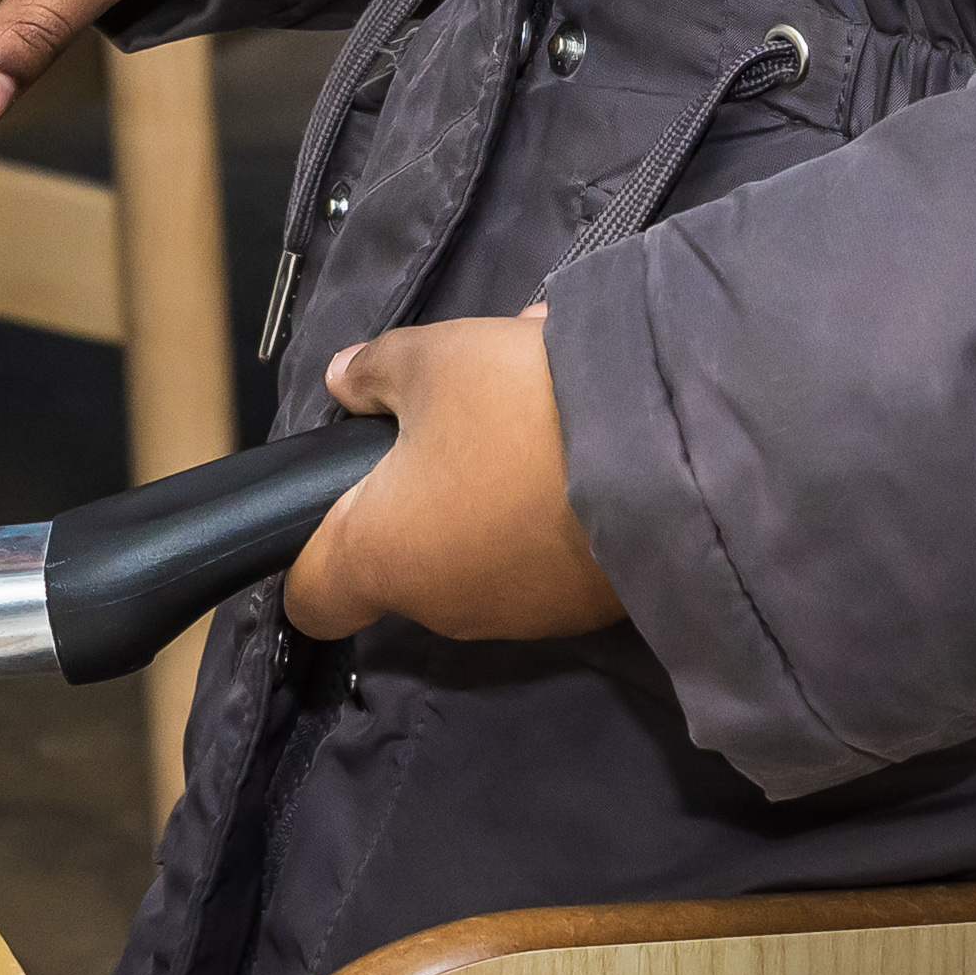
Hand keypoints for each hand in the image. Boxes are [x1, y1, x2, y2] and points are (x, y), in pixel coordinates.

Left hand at [280, 310, 624, 641]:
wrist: (669, 455)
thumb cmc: (518, 408)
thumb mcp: (431, 358)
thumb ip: (373, 372)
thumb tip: (343, 382)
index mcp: (383, 557)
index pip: (310, 597)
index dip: (306, 549)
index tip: (334, 497)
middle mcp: (444, 608)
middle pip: (404, 556)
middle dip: (418, 490)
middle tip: (456, 417)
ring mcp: (520, 615)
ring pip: (478, 547)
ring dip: (490, 489)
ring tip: (536, 407)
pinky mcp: (586, 610)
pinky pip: (543, 554)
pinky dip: (547, 508)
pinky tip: (580, 440)